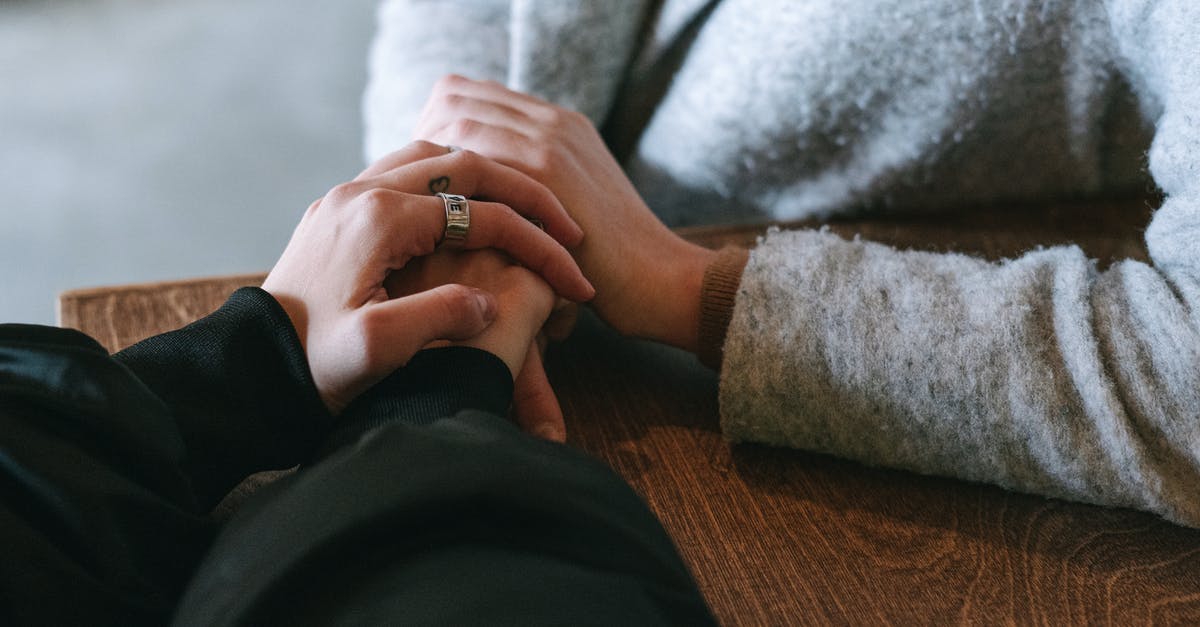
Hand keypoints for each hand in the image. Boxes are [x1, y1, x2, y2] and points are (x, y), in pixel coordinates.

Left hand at [262, 141, 592, 413]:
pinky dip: (454, 184)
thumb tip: (488, 302)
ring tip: (530, 215)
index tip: (576, 281)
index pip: (484, 216)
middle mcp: (363, 192)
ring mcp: (348, 197)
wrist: (250, 370)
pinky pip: (410, 173)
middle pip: (467, 165)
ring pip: (437, 158)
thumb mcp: (378, 350)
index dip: (540, 247)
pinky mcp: (341, 212)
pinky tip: (474, 215)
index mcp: (380, 219)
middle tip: (568, 228)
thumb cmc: (311, 366)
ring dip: (491, 181)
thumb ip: (441, 317)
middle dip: (527, 195)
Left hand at [413, 75, 717, 352]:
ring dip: (433, 166)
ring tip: (428, 211)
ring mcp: (552, 140)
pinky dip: (453, 187)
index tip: (427, 182)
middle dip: (423, 143)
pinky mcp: (551, 173)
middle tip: (421, 195)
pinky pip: (479, 157)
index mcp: (555, 123)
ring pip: (459, 122)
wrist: (663, 280)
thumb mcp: (567, 208)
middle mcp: (552, 120)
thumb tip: (469, 196)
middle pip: (453, 97)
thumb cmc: (609, 263)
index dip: (431, 131)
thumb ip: (527, 187)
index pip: (463, 94)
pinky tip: (445, 226)